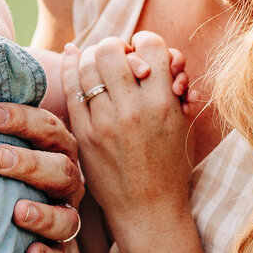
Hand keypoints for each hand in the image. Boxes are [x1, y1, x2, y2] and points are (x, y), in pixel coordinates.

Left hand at [0, 100, 82, 252]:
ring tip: (16, 211)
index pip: (48, 128)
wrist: (1, 214)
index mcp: (55, 149)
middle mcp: (65, 182)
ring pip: (67, 218)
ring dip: (44, 215)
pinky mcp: (56, 251)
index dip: (23, 120)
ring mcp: (64, 216)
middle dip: (30, 164)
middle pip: (60, 170)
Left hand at [63, 34, 193, 240]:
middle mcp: (133, 109)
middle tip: (120, 58)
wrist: (149, 210)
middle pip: (112, 50)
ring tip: (101, 66)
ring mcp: (105, 121)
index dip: (146, 42)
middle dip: (116, 47)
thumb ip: (173, 87)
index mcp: (164, 103)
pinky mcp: (84, 134)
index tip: (144, 52)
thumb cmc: (171, 165)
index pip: (151, 46)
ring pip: (87, 65)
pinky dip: (69, 65)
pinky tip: (72, 54)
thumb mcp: (182, 123)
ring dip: (94, 57)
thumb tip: (155, 56)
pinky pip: (70, 88)